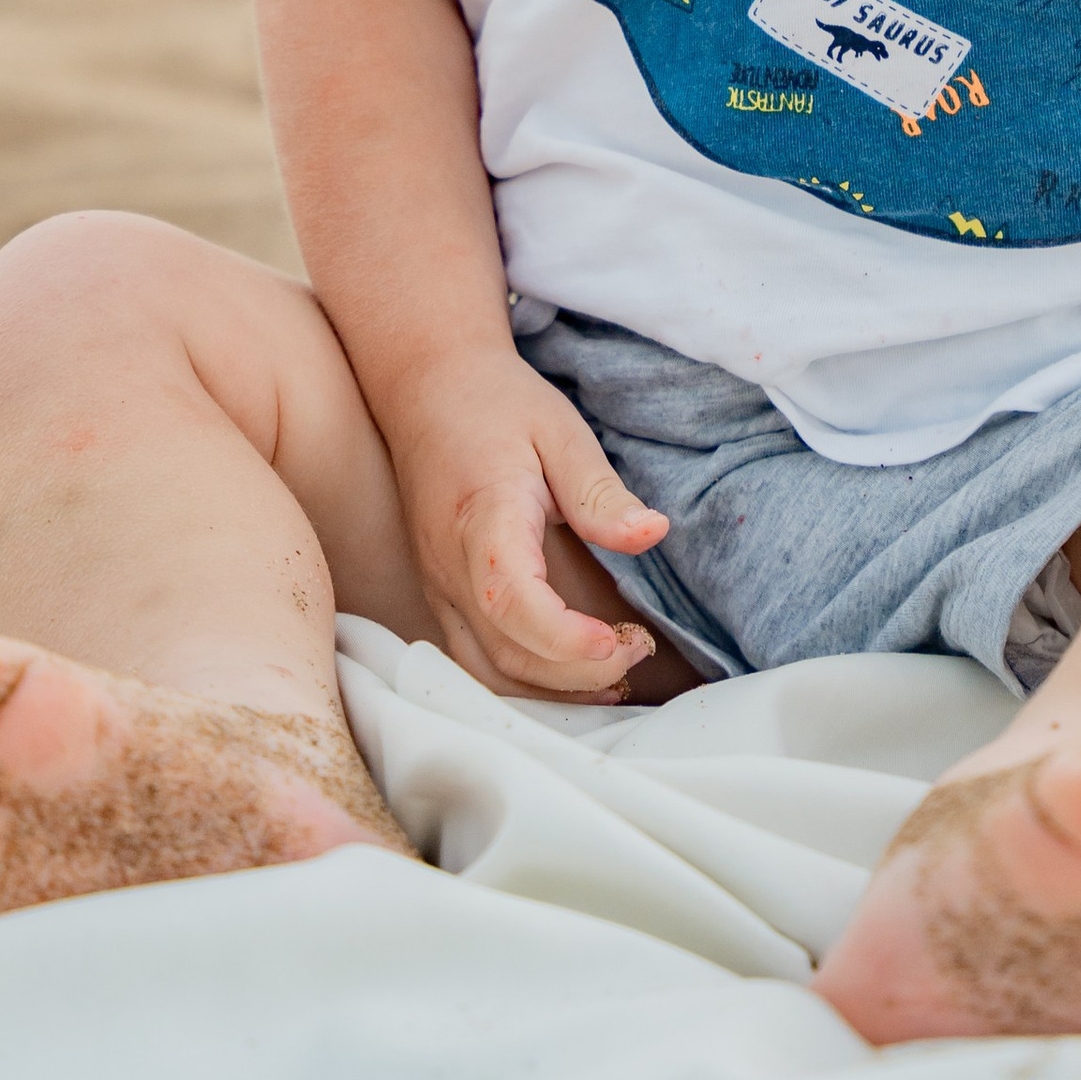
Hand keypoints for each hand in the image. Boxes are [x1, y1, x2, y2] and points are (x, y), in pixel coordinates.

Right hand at [389, 351, 669, 699]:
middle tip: (640, 648)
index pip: (512, 599)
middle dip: (578, 671)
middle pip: (505, 651)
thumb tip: (652, 534)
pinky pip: (475, 661)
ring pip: (486, 672)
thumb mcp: (560, 431)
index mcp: (483, 516)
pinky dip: (525, 684)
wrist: (427, 389)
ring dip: (552, 690)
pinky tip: (572, 674)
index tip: (621, 640)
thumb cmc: (498, 405)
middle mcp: (451, 565)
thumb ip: (600, 492)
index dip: (565, 638)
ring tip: (618, 671)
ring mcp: (439, 587)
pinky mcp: (441, 597)